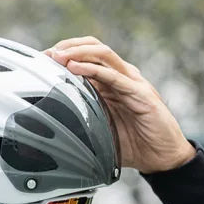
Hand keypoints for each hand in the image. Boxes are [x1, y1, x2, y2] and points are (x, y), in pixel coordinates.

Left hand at [44, 36, 195, 173]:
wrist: (161, 157)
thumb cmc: (132, 143)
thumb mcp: (98, 127)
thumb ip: (81, 116)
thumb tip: (52, 118)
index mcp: (111, 83)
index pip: (86, 57)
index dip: (64, 54)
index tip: (42, 60)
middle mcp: (121, 77)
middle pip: (93, 48)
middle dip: (68, 47)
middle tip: (47, 54)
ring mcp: (131, 82)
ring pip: (103, 55)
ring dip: (78, 52)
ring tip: (58, 56)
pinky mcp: (140, 93)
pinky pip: (114, 76)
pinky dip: (93, 70)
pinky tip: (75, 68)